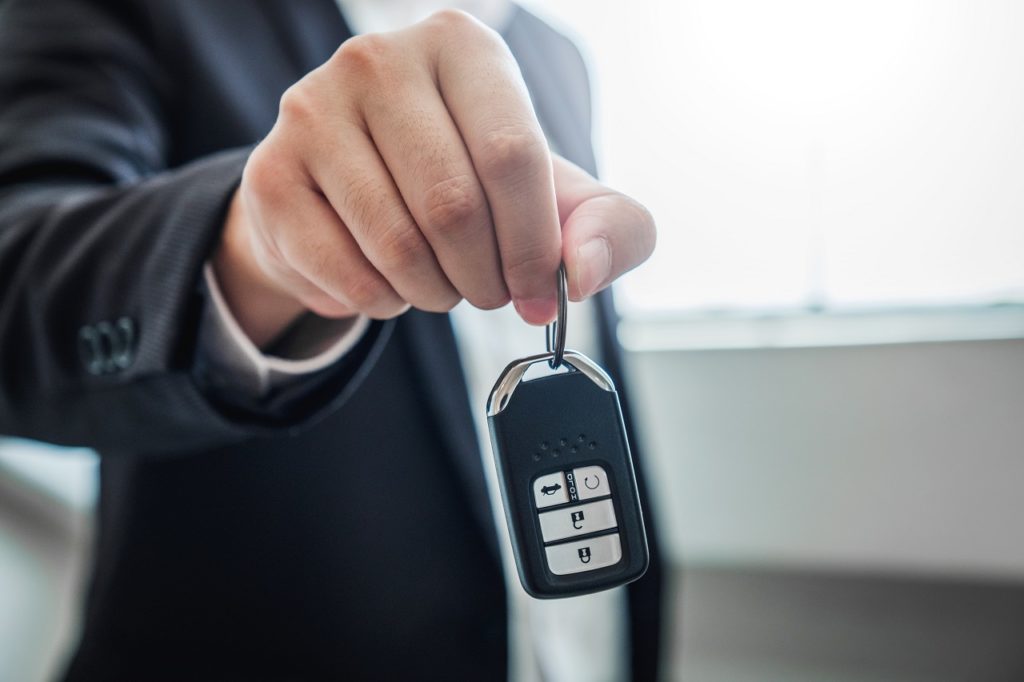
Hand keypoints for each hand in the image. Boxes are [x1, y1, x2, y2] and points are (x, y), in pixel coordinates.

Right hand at [214, 10, 654, 346]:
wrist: (359, 190)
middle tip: (489, 293)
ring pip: (397, 246)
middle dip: (485, 277)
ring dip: (434, 294)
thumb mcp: (558, 198)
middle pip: (452, 206)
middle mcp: (377, 59)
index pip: (511, 156)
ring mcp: (312, 111)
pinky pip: (345, 274)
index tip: (539, 292)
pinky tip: (389, 282)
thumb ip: (611, 228)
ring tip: (441, 285)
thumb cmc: (471, 184)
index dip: (533, 246)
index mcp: (461, 46)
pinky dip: (382, 302)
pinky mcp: (270, 174)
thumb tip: (582, 273)